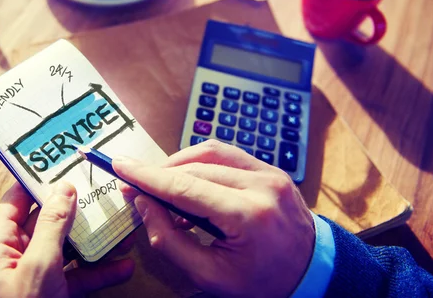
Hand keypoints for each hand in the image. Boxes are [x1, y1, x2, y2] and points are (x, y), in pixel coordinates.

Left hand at [0, 181, 134, 297]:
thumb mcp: (39, 266)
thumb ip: (51, 226)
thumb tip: (63, 190)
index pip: (15, 201)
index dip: (37, 181)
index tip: (61, 164)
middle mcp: (14, 258)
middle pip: (46, 223)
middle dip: (76, 211)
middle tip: (98, 191)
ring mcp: (34, 278)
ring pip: (66, 250)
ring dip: (94, 241)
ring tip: (119, 226)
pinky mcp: (51, 295)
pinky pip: (76, 277)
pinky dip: (98, 272)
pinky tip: (122, 265)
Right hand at [114, 140, 314, 297]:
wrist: (312, 272)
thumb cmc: (262, 281)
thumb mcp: (210, 276)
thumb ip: (169, 241)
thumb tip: (144, 205)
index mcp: (248, 216)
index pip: (185, 187)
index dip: (147, 176)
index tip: (120, 166)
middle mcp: (261, 185)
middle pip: (194, 167)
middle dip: (159, 174)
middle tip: (134, 187)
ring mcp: (269, 172)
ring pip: (209, 151)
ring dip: (178, 164)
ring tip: (161, 186)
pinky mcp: (270, 168)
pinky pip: (226, 153)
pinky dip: (200, 161)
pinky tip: (188, 179)